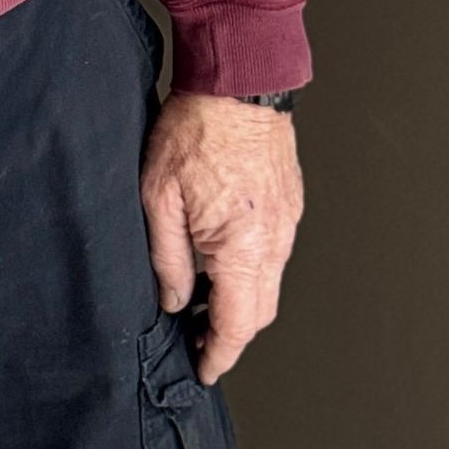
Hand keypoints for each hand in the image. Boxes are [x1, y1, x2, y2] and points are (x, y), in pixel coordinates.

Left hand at [139, 93, 303, 384]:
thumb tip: (174, 301)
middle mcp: (275, 241)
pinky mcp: (289, 202)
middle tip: (195, 336)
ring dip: (241, 298)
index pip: (238, 325)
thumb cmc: (196, 128)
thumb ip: (167, 259)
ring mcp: (287, 221)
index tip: (203, 370)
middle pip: (259, 311)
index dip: (219, 355)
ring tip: (203, 296)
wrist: (239, 79)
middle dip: (230, 332)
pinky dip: (252, 268)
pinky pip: (275, 251)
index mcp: (244, 248)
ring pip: (269, 282)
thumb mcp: (159, 198)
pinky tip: (221, 255)